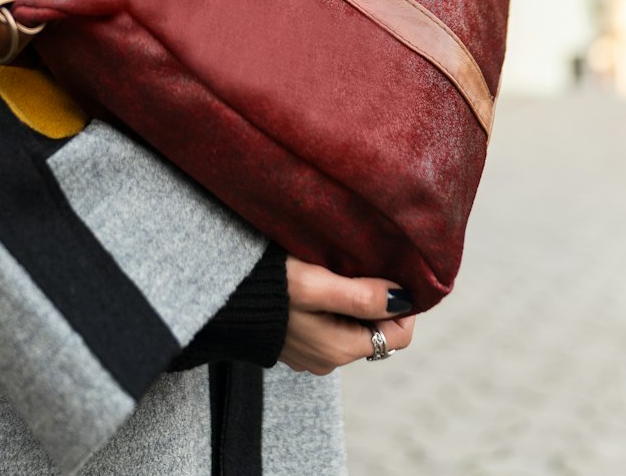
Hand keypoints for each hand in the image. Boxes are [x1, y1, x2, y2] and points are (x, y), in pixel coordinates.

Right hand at [279, 257, 415, 375]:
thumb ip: (362, 296)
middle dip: (377, 300)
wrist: (220, 294)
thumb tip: (405, 299)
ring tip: (339, 269)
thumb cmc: (270, 288)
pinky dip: (335, 304)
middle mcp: (330, 359)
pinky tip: (319, 281)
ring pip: (354, 325)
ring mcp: (313, 353)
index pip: (398, 335)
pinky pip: (332, 324)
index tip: (390, 273)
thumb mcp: (317, 285)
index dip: (403, 304)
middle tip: (362, 265)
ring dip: (355, 300)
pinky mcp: (298, 341)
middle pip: (377, 329)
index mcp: (340, 349)